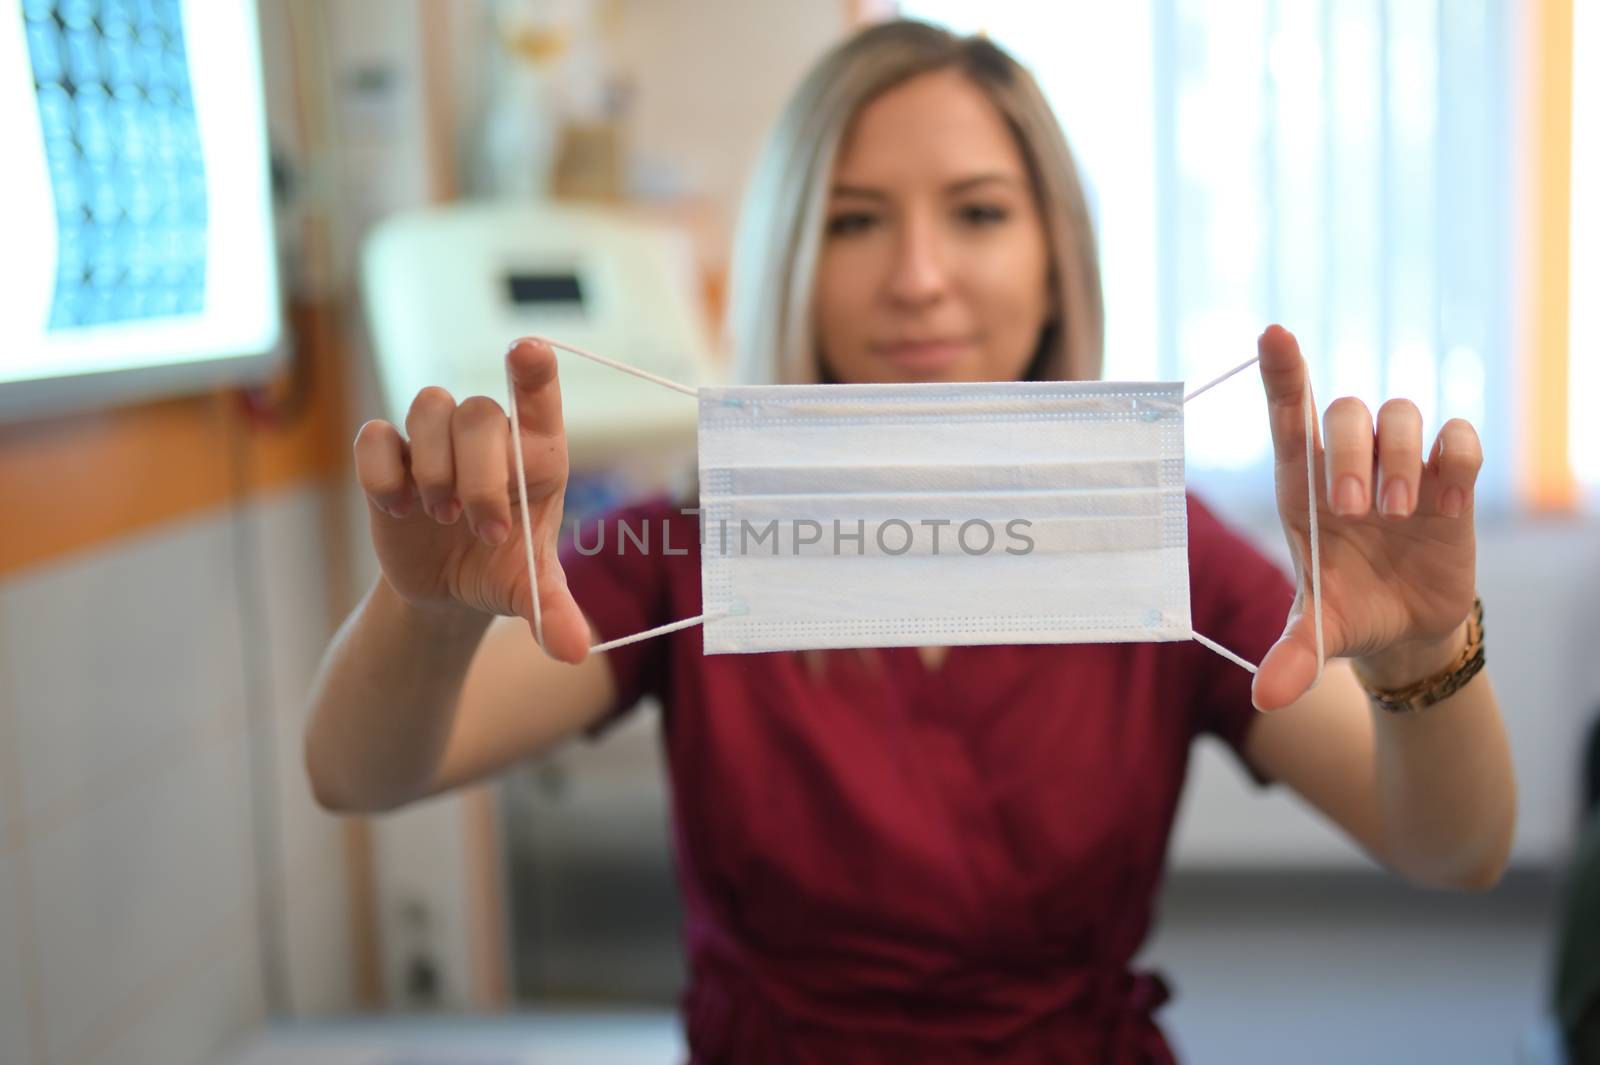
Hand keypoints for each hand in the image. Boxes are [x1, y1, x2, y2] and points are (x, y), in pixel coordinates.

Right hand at [351, 338, 590, 662]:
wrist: (447, 591)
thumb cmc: (502, 572)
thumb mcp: (529, 595)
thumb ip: (553, 614)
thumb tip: (576, 651)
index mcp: (536, 455)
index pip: (538, 397)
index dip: (533, 371)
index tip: (528, 351)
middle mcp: (488, 436)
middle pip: (480, 413)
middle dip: (481, 475)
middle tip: (485, 530)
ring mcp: (435, 441)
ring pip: (428, 409)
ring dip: (435, 468)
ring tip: (442, 518)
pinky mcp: (389, 456)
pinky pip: (375, 437)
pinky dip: (384, 473)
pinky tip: (399, 510)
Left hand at [1252, 326, 1481, 710]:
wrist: (1408, 629)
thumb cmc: (1351, 614)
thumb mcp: (1320, 637)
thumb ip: (1293, 658)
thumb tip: (1266, 701)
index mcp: (1300, 486)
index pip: (1286, 415)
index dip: (1282, 372)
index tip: (1274, 333)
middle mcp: (1346, 463)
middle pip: (1342, 410)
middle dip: (1349, 450)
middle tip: (1356, 509)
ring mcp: (1400, 463)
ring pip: (1400, 412)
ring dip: (1400, 457)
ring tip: (1400, 514)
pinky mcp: (1449, 476)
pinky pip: (1458, 436)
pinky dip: (1454, 462)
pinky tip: (1447, 507)